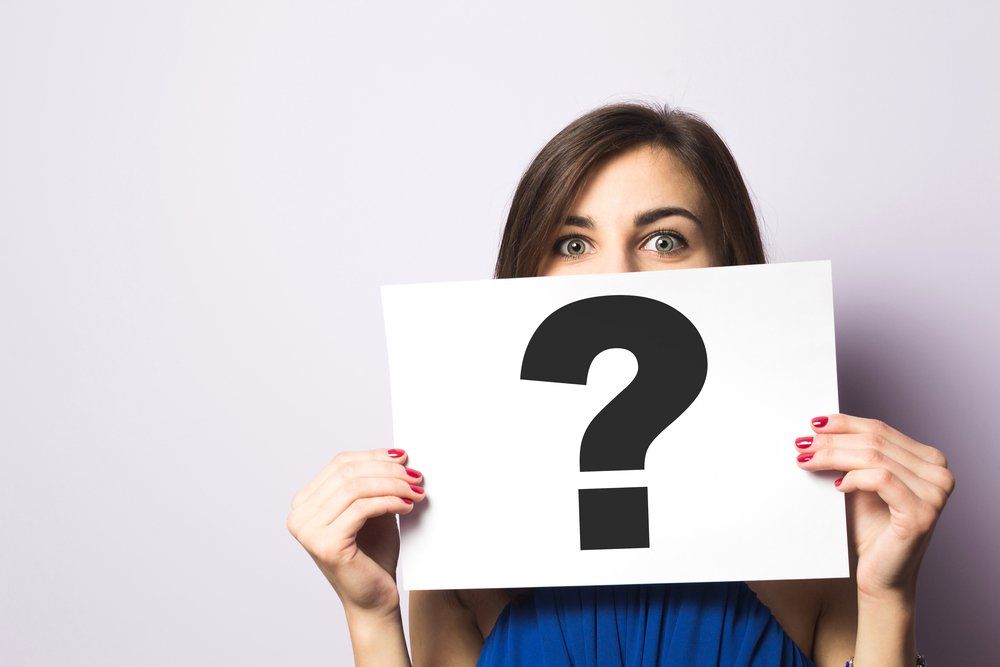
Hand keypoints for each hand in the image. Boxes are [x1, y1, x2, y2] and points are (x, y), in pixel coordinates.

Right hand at [286, 447, 425, 616]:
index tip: (404, 458)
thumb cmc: (373, 555)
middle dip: (387, 470)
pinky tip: (407, 506)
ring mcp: (309, 531)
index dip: (375, 456)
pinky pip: (362, 508)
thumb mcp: (373, 509)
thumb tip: (397, 453)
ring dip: (392, 485)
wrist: (374, 599)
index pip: (340, 463)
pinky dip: (390, 502)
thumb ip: (376, 481)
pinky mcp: (326, 544)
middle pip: (348, 473)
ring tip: (415, 491)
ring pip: (355, 488)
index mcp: (305, 502)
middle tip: (415, 476)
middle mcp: (299, 515)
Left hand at [793, 413, 954, 599]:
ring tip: (808, 461)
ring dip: (835, 456)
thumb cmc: (869, 529)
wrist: (880, 575)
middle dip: (833, 440)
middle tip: (802, 445)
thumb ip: (852, 456)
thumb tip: (817, 429)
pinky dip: (855, 477)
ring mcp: (935, 493)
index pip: (880, 429)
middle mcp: (939, 472)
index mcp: (929, 459)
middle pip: (875, 440)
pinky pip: (881, 479)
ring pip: (875, 457)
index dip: (844, 424)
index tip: (813, 424)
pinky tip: (837, 485)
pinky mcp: (922, 512)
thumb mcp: (860, 483)